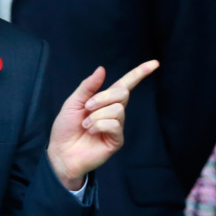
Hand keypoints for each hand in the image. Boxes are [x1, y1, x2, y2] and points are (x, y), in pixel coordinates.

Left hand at [48, 60, 159, 189]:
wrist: (61, 152)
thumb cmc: (66, 128)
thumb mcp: (73, 102)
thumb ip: (88, 86)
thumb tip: (102, 69)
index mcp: (105, 100)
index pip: (126, 84)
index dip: (140, 73)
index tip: (155, 63)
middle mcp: (114, 112)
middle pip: (122, 93)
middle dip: (102, 98)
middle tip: (87, 108)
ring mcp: (117, 126)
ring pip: (117, 109)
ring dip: (97, 115)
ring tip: (86, 124)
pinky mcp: (117, 140)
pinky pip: (115, 124)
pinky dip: (99, 125)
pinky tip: (91, 131)